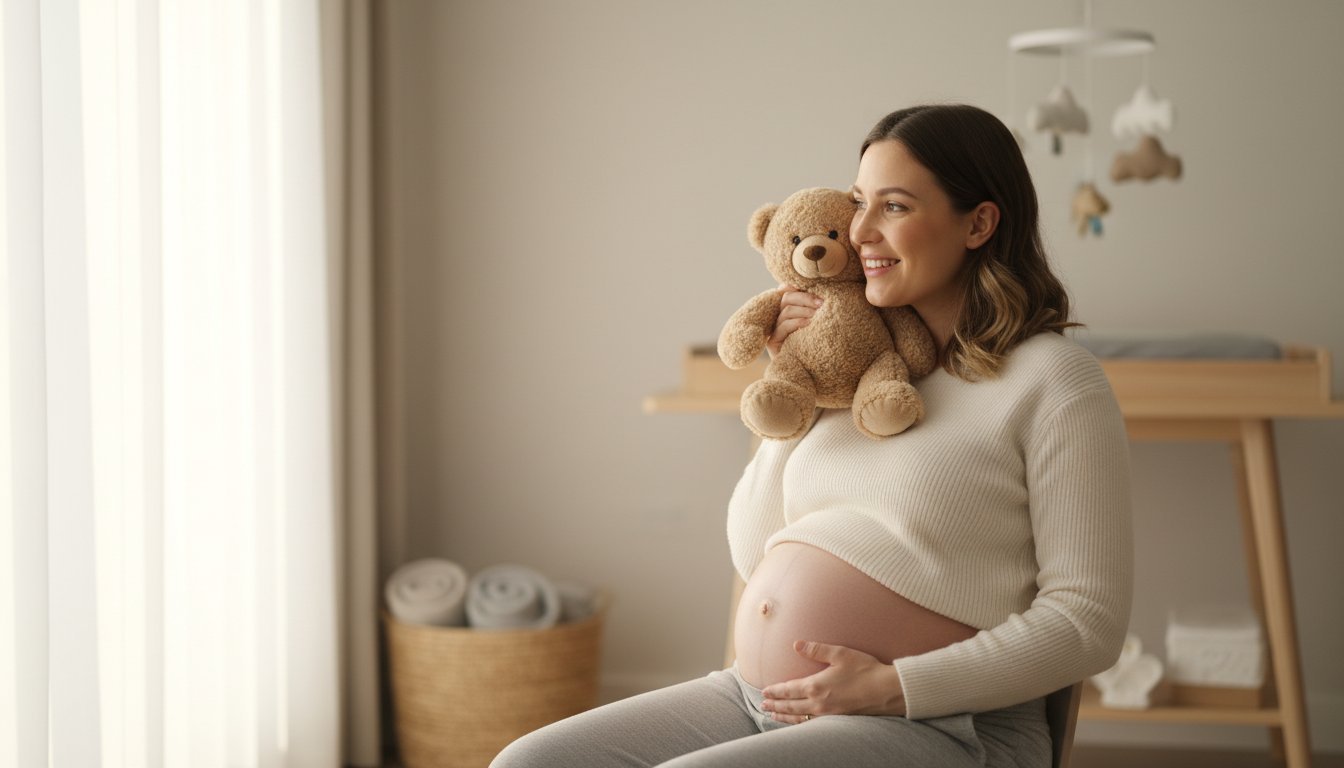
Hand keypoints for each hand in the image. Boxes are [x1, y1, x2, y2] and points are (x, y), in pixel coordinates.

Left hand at [760, 641, 905, 722]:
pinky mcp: (837, 720)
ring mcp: (827, 714)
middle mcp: (818, 703)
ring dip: (784, 716)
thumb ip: (816, 649)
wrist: (886, 691)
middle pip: (790, 706)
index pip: (788, 689)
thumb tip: (796, 644)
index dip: (775, 691)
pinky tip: (796, 722)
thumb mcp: (840, 653)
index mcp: (816, 686)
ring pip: (799, 717)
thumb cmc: (865, 669)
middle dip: (775, 704)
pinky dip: (798, 723)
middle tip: (763, 704)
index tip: (764, 691)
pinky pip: (811, 724)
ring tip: (773, 715)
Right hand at [766, 286, 822, 357]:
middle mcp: (778, 318)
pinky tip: (810, 323)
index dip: (796, 287)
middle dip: (805, 298)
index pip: (787, 292)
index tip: (813, 289)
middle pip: (786, 298)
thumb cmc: (819, 346)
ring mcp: (774, 330)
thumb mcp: (818, 324)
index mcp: (788, 311)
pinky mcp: (773, 342)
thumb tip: (821, 294)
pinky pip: (783, 326)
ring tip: (819, 313)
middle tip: (821, 303)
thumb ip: (817, 309)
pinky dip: (797, 322)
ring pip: (786, 311)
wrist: (813, 373)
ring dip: (804, 310)